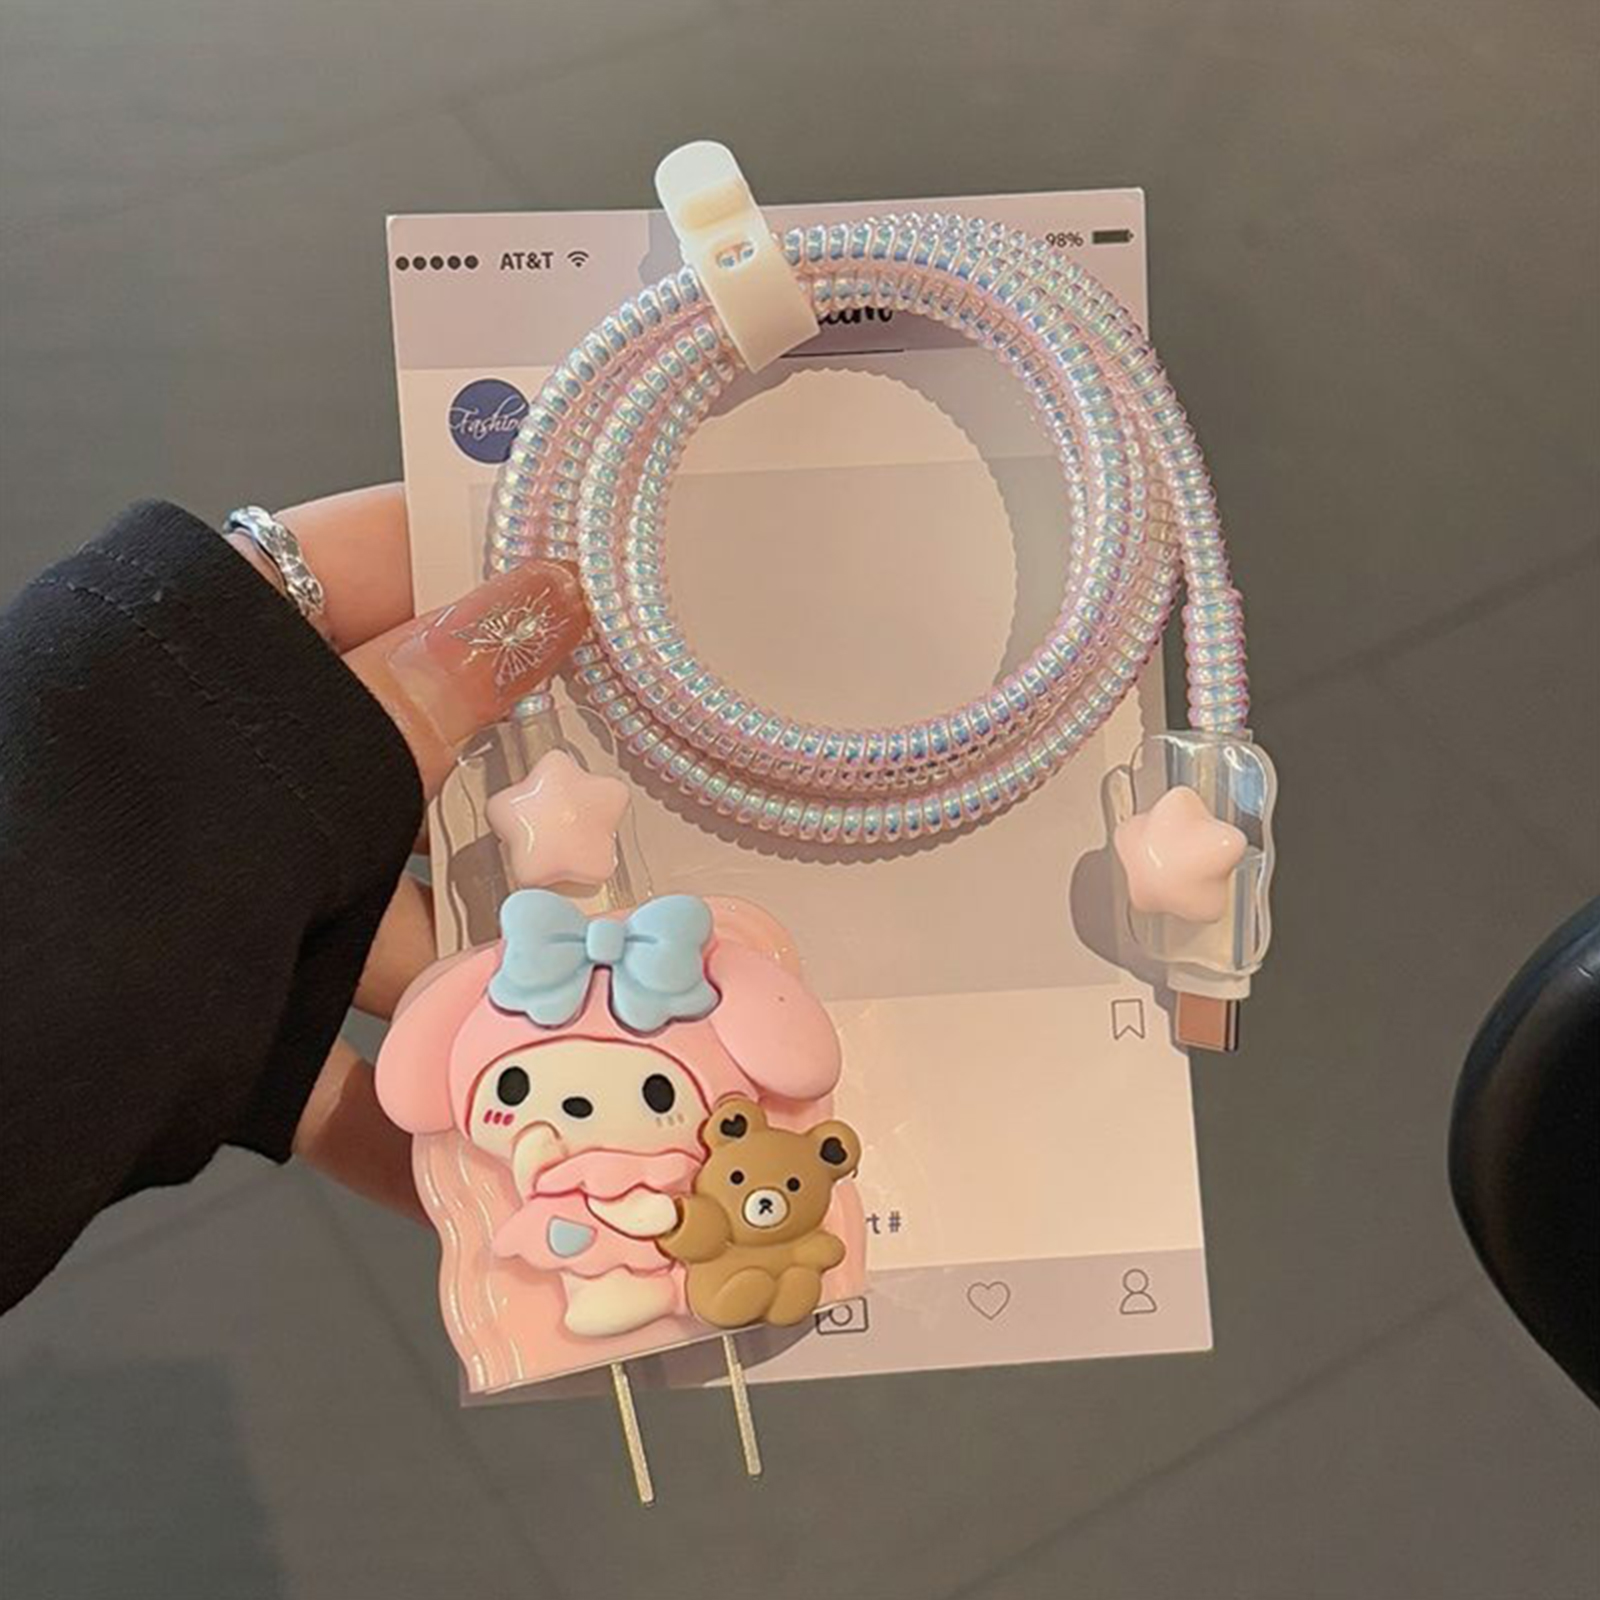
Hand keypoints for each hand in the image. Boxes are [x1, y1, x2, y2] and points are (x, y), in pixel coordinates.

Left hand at [224, 484, 584, 1221]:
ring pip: (391, 921)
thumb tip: (553, 593)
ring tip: (600, 1000)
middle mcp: (239, 769)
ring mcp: (237, 897)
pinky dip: (398, 1116)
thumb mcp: (326, 752)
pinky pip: (335, 1060)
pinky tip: (478, 1156)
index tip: (601, 584)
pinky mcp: (230, 1016)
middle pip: (410, 761)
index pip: (384, 558)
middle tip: (638, 796)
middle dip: (519, 797)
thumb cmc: (148, 850)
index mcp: (234, 651)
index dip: (490, 558)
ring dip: (480, 974)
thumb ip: (444, 681)